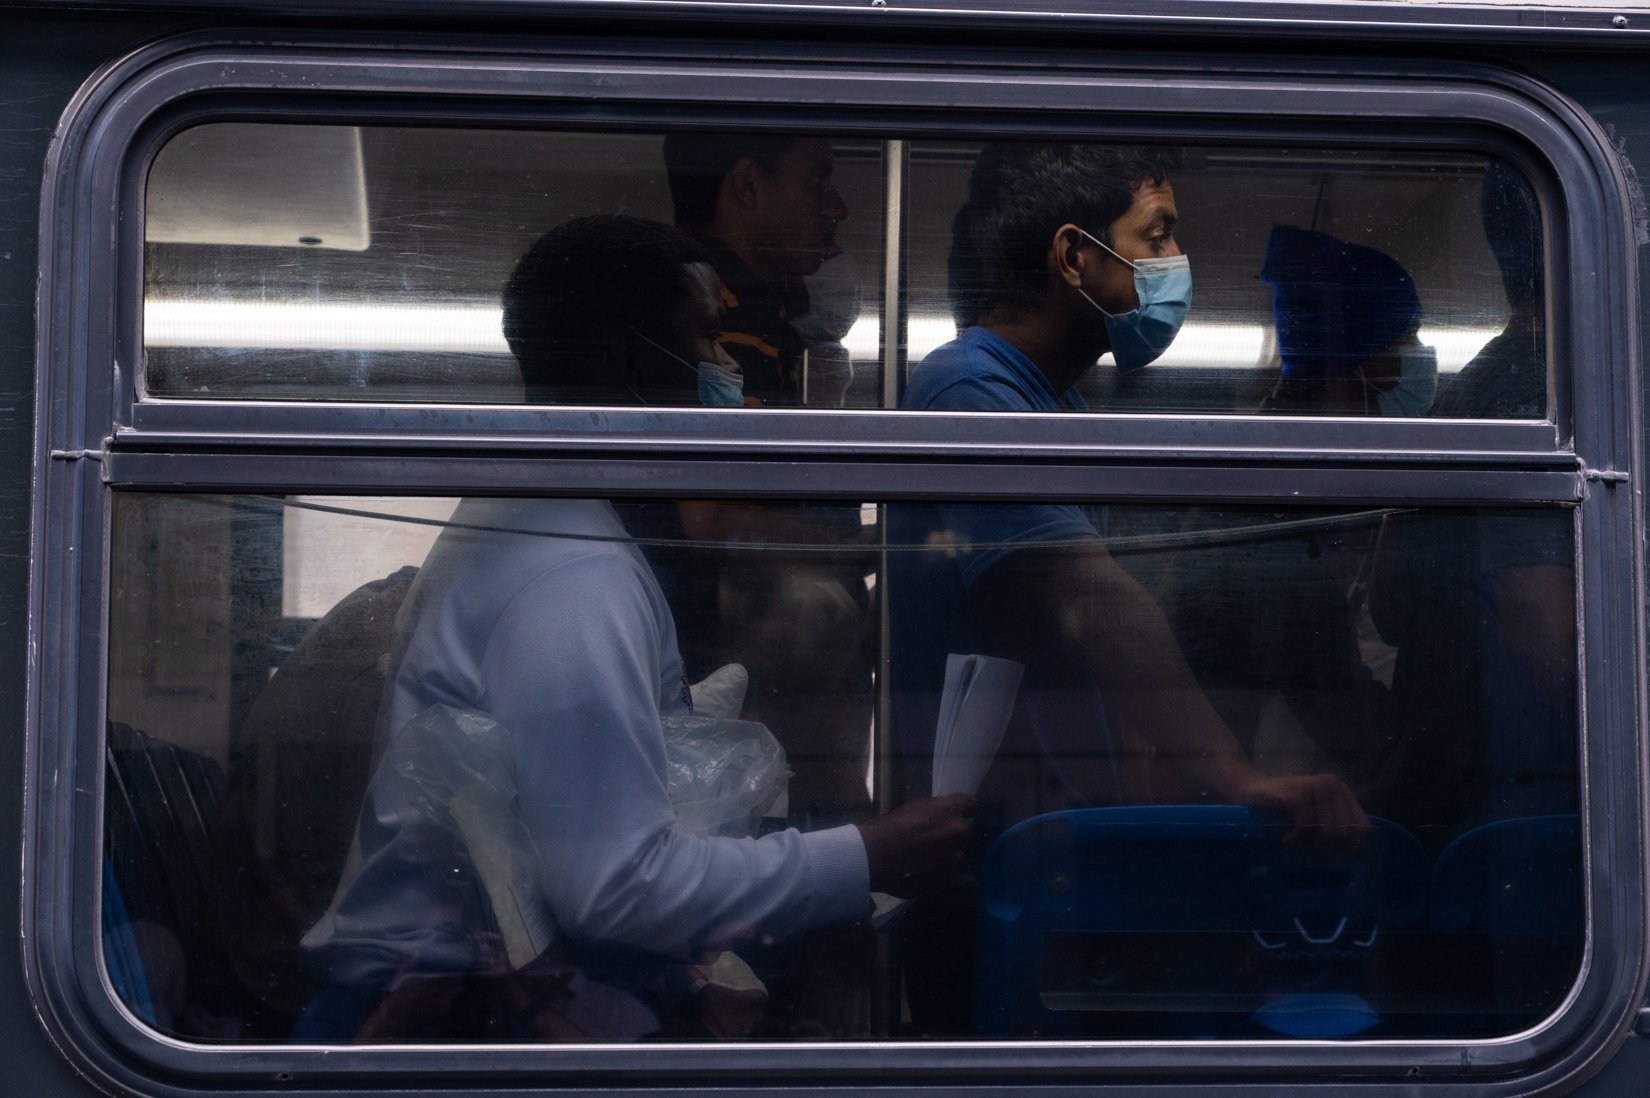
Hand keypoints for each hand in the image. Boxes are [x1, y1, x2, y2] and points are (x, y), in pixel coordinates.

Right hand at [855, 793, 974, 896]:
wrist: (872, 856)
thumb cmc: (886, 829)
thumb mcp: (911, 808)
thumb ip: (933, 811)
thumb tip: (942, 815)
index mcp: (948, 809)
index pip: (971, 804)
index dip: (964, 810)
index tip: (956, 815)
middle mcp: (957, 830)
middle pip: (969, 829)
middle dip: (957, 834)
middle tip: (939, 841)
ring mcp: (956, 857)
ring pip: (964, 855)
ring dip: (952, 858)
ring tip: (933, 864)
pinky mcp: (952, 881)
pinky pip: (968, 882)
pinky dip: (959, 882)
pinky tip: (947, 881)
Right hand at [1227, 772, 1368, 845]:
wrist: (1248, 790)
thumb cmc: (1281, 808)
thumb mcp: (1314, 817)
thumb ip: (1334, 829)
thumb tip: (1354, 858)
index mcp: (1341, 791)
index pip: (1364, 828)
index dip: (1355, 850)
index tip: (1338, 862)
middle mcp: (1332, 784)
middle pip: (1346, 833)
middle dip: (1328, 849)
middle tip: (1309, 852)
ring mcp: (1315, 785)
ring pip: (1328, 831)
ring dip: (1310, 845)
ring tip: (1295, 843)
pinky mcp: (1298, 792)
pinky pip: (1306, 827)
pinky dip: (1296, 839)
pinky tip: (1287, 839)